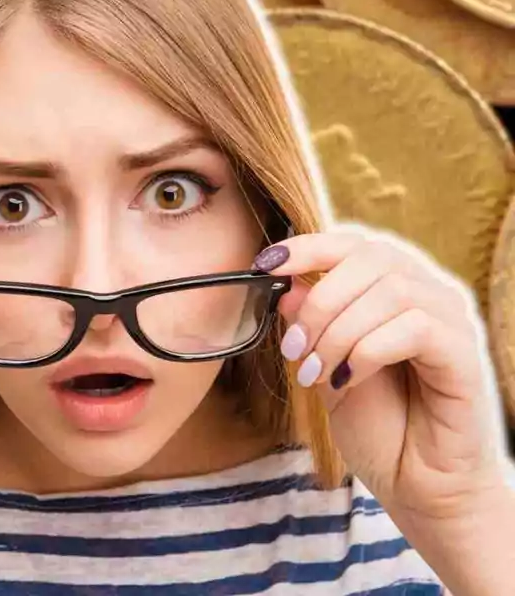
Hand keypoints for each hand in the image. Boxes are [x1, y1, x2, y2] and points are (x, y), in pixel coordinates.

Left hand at [253, 224, 509, 520]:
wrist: (417, 486)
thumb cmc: (378, 426)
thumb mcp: (326, 368)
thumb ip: (312, 327)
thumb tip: (286, 286)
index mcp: (396, 287)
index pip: (354, 243)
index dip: (307, 246)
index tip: (264, 266)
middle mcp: (430, 293)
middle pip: (371, 258)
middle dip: (319, 302)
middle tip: (292, 349)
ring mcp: (453, 322)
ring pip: (391, 291)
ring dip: (338, 332)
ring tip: (314, 373)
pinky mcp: (465, 355)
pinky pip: (415, 328)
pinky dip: (367, 351)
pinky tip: (347, 381)